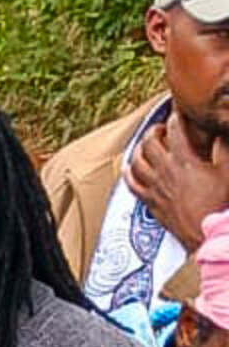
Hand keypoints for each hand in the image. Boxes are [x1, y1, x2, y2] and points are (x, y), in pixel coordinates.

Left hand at [127, 111, 228, 250]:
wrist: (205, 233)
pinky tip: (129, 167)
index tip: (179, 113)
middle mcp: (164, 171)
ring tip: (146, 144)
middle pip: (149, 142)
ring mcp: (154, 187)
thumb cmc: (218, 203)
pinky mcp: (149, 202)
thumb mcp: (227, 171)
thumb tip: (221, 132)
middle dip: (154, 130)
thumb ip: (224, 148)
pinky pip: (131, 184)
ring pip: (136, 161)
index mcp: (184, 161)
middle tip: (162, 129)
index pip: (174, 129)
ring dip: (139, 148)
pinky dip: (128, 173)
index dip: (176, 117)